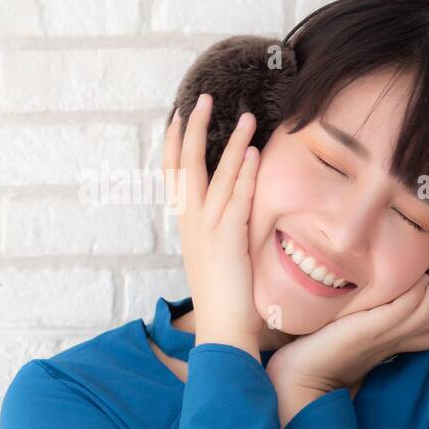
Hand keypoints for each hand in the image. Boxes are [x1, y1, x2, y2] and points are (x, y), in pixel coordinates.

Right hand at [165, 93, 262, 356]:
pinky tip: (252, 152)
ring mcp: (209, 230)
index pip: (175, 174)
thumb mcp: (219, 256)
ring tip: (245, 115)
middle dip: (195, 128)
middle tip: (205, 98)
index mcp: (187, 225)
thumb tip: (232, 216)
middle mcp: (192, 223)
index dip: (176, 142)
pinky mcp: (229, 240)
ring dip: (231, 142)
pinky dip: (244, 173)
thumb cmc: (225, 298)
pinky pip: (237, 199)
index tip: (180, 114)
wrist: (223, 330)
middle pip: (186, 164)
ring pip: (217, 175)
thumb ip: (222, 231)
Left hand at [266, 252, 428, 426]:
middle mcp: (395, 342)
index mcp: (394, 347)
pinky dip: (418, 294)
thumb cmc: (316, 358)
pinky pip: (403, 311)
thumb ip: (366, 325)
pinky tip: (426, 275)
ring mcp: (385, 336)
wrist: (297, 379)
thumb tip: (371, 305)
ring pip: (428, 312)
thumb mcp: (349, 338)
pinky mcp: (370, 330)